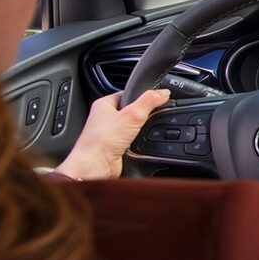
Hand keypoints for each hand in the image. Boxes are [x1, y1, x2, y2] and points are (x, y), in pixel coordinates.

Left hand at [56, 90, 170, 180]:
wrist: (95, 166)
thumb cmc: (101, 141)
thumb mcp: (132, 115)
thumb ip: (149, 101)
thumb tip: (163, 92)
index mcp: (104, 104)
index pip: (127, 93)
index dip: (141, 95)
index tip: (155, 97)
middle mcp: (105, 118)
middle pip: (132, 111)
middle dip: (142, 115)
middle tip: (150, 116)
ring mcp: (111, 133)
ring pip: (133, 127)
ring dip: (140, 131)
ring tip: (142, 132)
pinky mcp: (116, 147)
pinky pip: (132, 141)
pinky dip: (138, 142)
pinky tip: (139, 144)